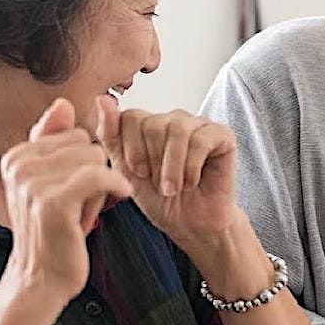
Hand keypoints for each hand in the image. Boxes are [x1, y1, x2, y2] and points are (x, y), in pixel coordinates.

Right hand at [0, 98, 131, 303]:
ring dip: (102, 185)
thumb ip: (53, 142)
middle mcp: (19, 166)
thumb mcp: (50, 182)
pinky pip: (99, 175)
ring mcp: (32, 184)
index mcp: (16, 156)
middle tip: (82, 203)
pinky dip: (116, 185)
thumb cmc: (52, 233)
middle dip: (94, 171)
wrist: (40, 281)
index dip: (84, 161)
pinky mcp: (53, 202)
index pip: (73, 133)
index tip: (75, 189)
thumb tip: (63, 103)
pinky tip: (121, 196)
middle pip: (86, 143)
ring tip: (86, 210)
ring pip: (95, 158)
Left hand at [95, 96, 239, 251]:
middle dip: (152, 162)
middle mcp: (173, 119)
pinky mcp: (222, 135)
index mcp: (148, 124)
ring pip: (177, 130)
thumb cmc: (160, 200)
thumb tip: (102, 99)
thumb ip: (110, 135)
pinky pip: (201, 140)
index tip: (139, 173)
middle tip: (159, 185)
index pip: (130, 116)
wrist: (191, 226)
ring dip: (171, 167)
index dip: (132, 149)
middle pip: (153, 123)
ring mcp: (198, 124)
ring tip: (173, 188)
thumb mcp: (125, 171)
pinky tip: (192, 182)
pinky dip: (191, 167)